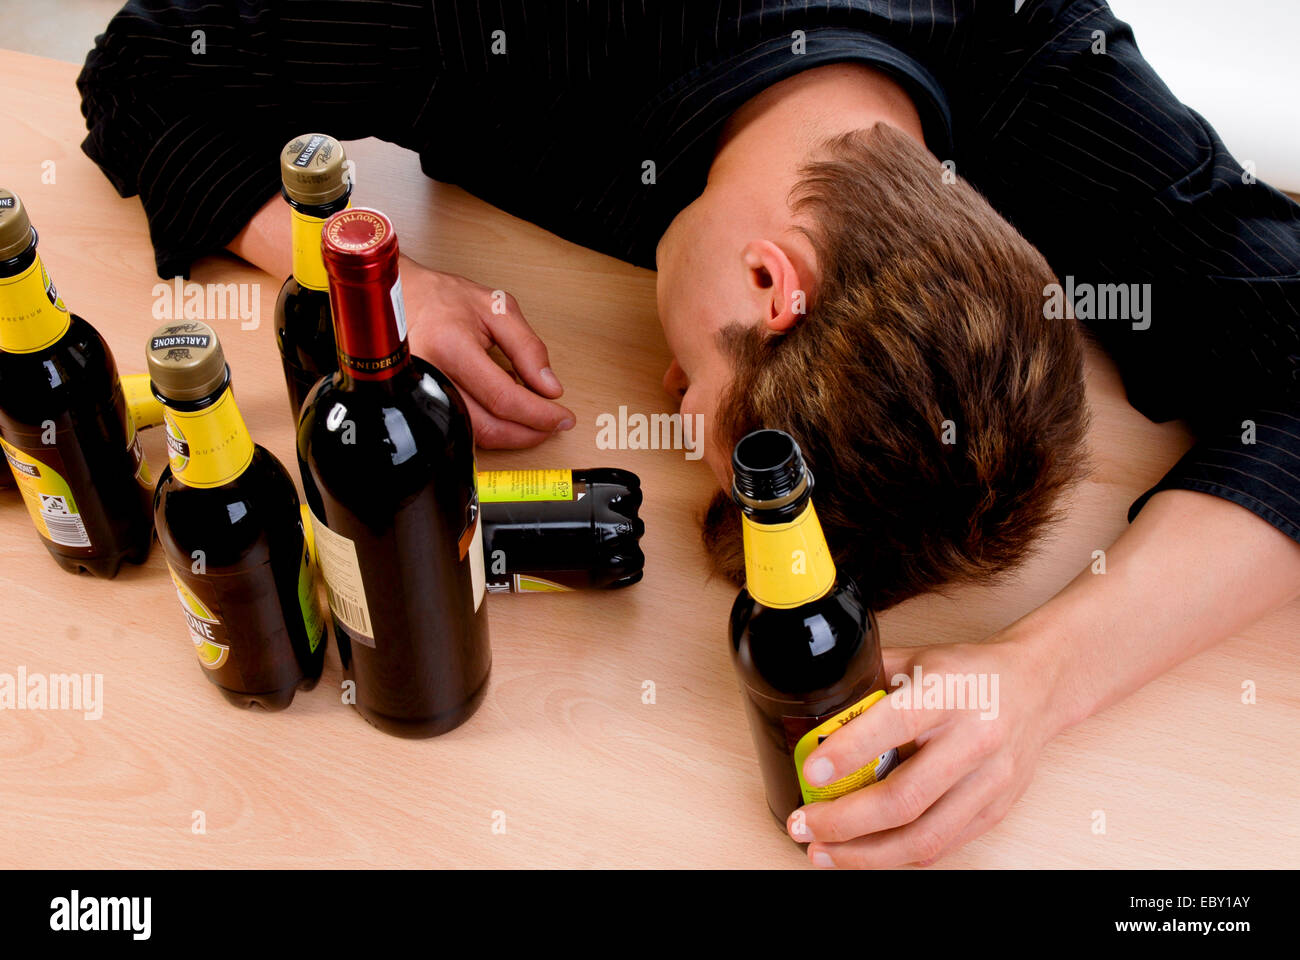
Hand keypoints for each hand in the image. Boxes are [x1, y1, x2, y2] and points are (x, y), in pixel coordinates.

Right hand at [400, 258, 574, 446]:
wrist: (394, 298)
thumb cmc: (439, 298)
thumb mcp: (495, 308)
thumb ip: (527, 347)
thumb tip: (550, 387)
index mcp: (451, 347)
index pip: (504, 398)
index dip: (539, 414)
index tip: (562, 417)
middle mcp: (431, 377)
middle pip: (488, 427)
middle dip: (528, 433)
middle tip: (552, 424)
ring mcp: (419, 396)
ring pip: (472, 436)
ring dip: (510, 434)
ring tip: (532, 417)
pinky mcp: (417, 406)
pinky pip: (457, 427)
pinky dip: (487, 427)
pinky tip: (501, 412)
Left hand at [786, 635, 1061, 866]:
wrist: (1038, 686)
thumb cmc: (970, 672)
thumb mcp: (916, 658)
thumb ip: (867, 679)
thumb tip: (812, 701)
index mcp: (947, 692)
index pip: (894, 725)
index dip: (849, 753)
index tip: (811, 771)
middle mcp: (972, 739)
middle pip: (905, 798)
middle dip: (844, 821)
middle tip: (803, 825)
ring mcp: (989, 781)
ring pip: (924, 837)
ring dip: (866, 855)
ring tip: (823, 853)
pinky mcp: (996, 810)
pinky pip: (942, 847)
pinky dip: (897, 857)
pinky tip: (864, 855)